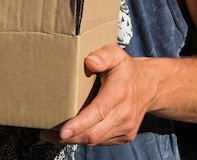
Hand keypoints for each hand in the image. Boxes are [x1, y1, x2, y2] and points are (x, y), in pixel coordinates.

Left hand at [39, 45, 155, 145]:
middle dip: (70, 137)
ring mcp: (125, 127)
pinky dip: (84, 139)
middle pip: (93, 133)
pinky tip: (71, 133)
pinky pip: (101, 141)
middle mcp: (124, 114)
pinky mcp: (125, 135)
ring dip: (73, 139)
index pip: (98, 113)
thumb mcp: (116, 54)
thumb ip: (103, 55)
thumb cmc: (126, 69)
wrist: (150, 86)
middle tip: (46, 133)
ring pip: (95, 140)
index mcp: (119, 93)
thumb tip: (90, 61)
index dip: (79, 124)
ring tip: (52, 134)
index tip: (62, 131)